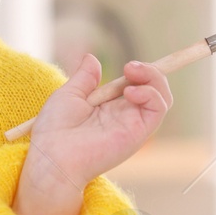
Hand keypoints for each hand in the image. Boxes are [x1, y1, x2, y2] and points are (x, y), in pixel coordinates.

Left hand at [13, 54, 172, 214]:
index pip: (135, 85)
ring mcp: (133, 124)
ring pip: (162, 97)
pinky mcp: (138, 133)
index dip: (140, 72)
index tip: (128, 64)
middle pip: (154, 89)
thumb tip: (92, 58)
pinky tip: (130, 92)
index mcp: (109, 106)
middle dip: (149, 71)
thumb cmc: (55, 131)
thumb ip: (85, 77)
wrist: (53, 156)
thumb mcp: (69, 94)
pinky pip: (158, 109)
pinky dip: (151, 94)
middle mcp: (124, 115)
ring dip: (153, 78)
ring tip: (131, 71)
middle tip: (130, 66)